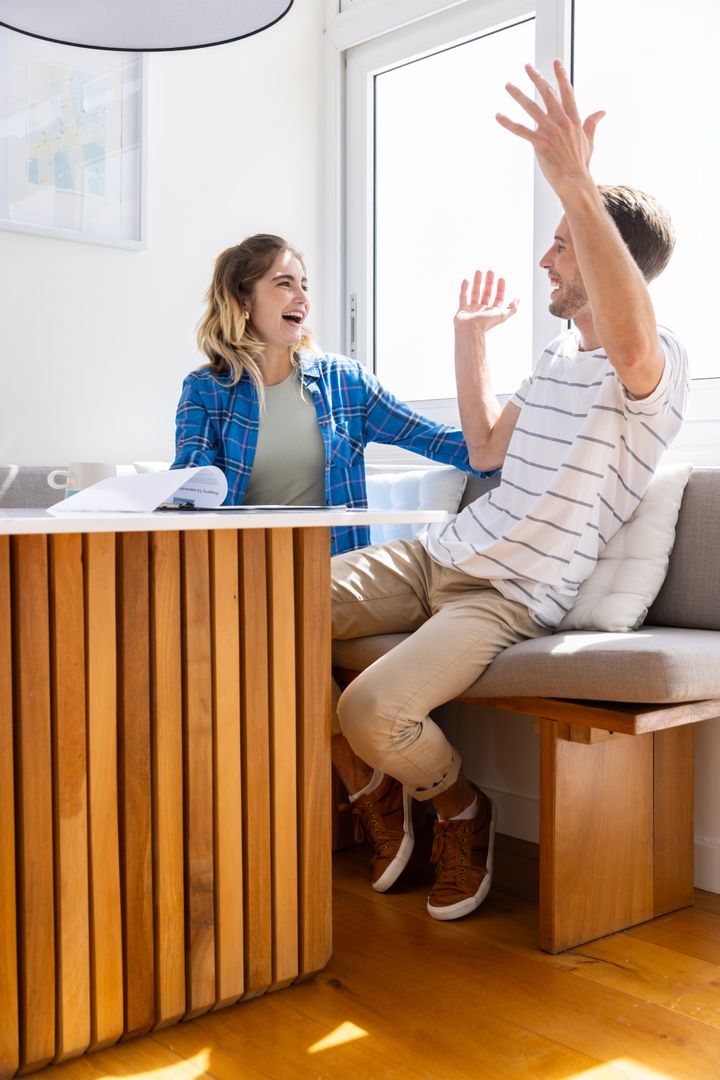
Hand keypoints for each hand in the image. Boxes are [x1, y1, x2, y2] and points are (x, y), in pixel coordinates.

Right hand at [455, 270, 518, 333]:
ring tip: (478, 271)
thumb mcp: (502, 315)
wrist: (470, 329)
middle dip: (489, 282)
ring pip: (475, 293)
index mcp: (492, 312)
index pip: (498, 298)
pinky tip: (466, 280)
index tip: (501, 278)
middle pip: (487, 293)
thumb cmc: (486, 323)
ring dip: (477, 282)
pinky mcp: (462, 309)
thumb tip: (518, 299)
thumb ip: (512, 308)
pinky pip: (463, 297)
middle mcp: (482, 310)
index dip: (500, 288)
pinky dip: (464, 289)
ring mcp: (472, 309)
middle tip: (490, 271)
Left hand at [496, 59, 603, 193]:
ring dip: (518, 95)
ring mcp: (551, 132)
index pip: (567, 92)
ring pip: (532, 109)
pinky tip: (498, 116)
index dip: (561, 76)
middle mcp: (562, 122)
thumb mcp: (589, 140)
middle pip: (547, 94)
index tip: (555, 62)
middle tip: (527, 66)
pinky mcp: (540, 144)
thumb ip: (592, 123)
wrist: (575, 181)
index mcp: (574, 119)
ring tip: (508, 85)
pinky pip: (521, 131)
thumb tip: (602, 112)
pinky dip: (509, 123)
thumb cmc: (581, 163)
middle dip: (537, 79)